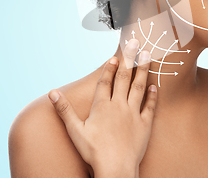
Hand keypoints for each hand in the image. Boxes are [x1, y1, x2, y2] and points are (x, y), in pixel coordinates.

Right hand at [47, 39, 156, 177]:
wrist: (115, 168)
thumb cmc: (93, 151)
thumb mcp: (75, 131)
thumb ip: (64, 110)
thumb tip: (52, 92)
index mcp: (102, 106)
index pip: (106, 82)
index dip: (110, 68)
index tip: (115, 56)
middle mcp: (119, 106)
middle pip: (124, 78)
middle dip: (129, 59)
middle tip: (135, 42)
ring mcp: (134, 114)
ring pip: (139, 86)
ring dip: (143, 69)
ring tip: (148, 55)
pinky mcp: (145, 124)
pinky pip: (150, 105)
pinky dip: (153, 94)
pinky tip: (155, 84)